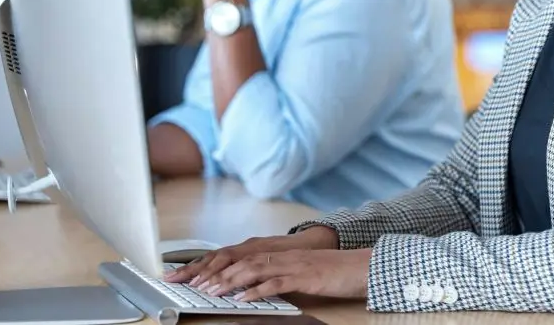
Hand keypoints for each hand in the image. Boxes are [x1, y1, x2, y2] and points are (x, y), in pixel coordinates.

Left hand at [176, 248, 371, 302]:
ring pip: (253, 269)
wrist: (360, 266)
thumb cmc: (333, 272)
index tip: (193, 275)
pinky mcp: (304, 276)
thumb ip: (278, 275)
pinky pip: (276, 282)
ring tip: (212, 292)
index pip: (240, 256)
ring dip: (230, 281)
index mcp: (279, 253)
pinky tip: (244, 299)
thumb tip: (255, 287)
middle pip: (241, 260)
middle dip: (214, 272)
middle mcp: (282, 255)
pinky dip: (257, 290)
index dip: (214, 264)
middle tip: (194, 285)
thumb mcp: (300, 272)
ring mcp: (292, 265)